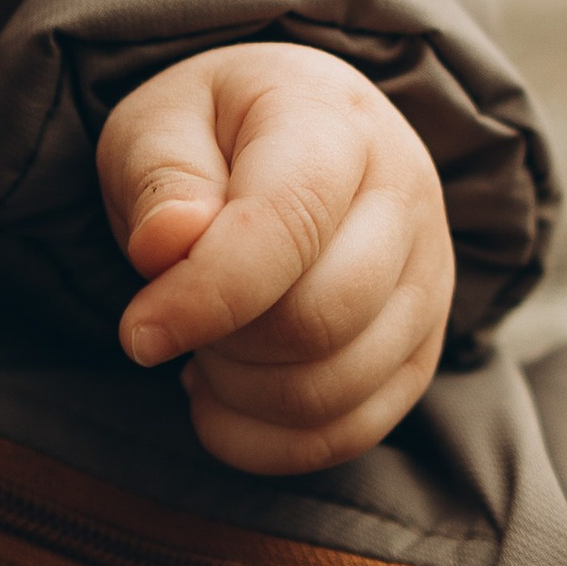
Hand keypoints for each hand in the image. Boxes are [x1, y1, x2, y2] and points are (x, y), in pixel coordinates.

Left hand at [97, 42, 454, 474]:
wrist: (293, 138)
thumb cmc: (214, 135)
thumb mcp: (158, 124)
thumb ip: (159, 177)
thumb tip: (167, 244)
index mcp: (336, 124)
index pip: (288, 226)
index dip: (207, 295)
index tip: (138, 332)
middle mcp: (407, 198)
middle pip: (318, 320)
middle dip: (221, 342)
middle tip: (174, 315)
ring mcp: (428, 280)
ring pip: (332, 390)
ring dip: (240, 393)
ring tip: (205, 346)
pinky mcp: (421, 350)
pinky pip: (349, 434)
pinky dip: (266, 441)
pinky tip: (226, 393)